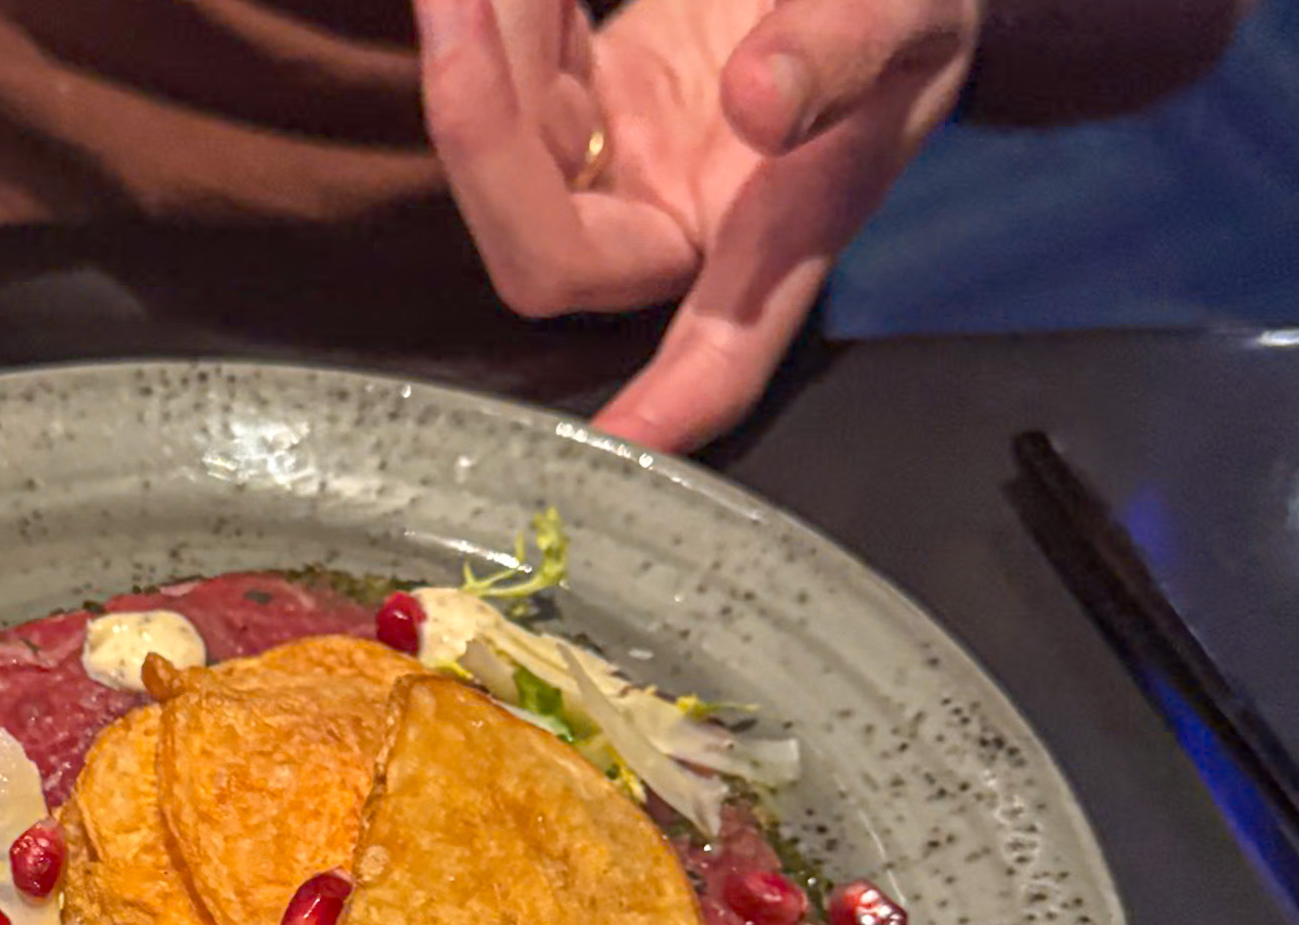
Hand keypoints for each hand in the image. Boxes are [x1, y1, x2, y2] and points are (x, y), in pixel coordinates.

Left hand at [417, 0, 981, 451]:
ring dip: (483, 56)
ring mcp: (620, 173)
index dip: (673, 405)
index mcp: (778, 233)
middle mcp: (679, 225)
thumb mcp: (907, 4)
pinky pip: (509, 94)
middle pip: (547, 257)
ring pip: (505, 162)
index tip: (620, 438)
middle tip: (459, 2)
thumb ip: (844, 50)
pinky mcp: (583, 112)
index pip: (720, 353)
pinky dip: (497, 28)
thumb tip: (759, 105)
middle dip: (482, 139)